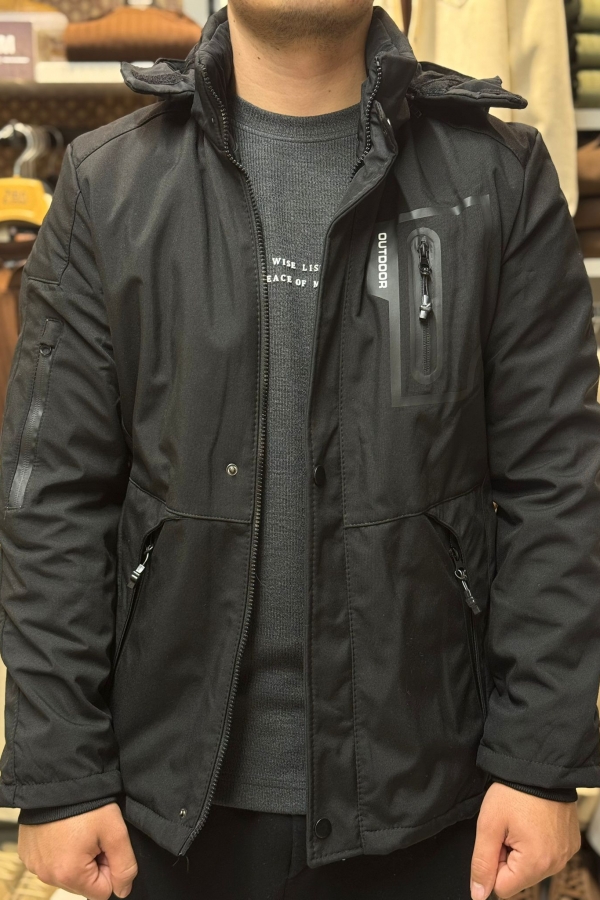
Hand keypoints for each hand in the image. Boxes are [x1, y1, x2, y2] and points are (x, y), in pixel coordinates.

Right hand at [18, 802, 137, 899]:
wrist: (58, 777)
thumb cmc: (87, 803)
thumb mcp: (115, 831)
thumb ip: (124, 865)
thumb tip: (123, 890)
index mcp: (69, 874)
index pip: (102, 891)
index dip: (110, 866)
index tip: (106, 843)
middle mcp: (47, 875)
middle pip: (83, 883)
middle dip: (93, 862)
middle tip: (93, 834)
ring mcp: (34, 865)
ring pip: (67, 873)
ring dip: (76, 857)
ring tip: (79, 829)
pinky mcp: (27, 853)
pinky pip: (50, 861)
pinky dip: (59, 850)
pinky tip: (64, 829)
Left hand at [470, 782, 579, 898]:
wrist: (539, 766)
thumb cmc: (514, 792)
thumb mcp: (489, 825)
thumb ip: (482, 863)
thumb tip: (478, 894)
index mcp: (535, 863)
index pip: (502, 888)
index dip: (493, 864)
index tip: (496, 839)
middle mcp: (555, 864)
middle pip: (518, 879)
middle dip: (507, 857)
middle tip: (507, 828)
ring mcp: (565, 854)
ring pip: (531, 868)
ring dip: (520, 851)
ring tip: (520, 822)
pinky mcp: (569, 843)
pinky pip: (546, 855)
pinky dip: (536, 843)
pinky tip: (533, 822)